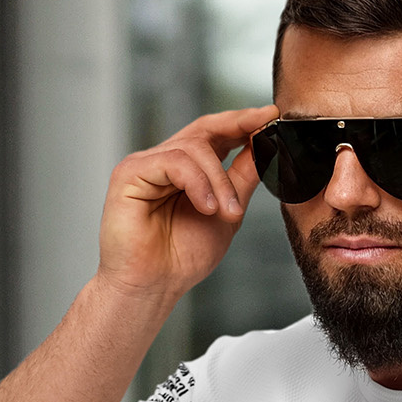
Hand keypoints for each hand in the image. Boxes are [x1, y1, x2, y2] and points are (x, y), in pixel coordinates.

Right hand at [95, 104, 277, 303]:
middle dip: (238, 126)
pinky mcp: (129, 173)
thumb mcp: (227, 212)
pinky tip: (206, 208)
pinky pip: (173, 162)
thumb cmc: (183, 257)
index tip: (272, 115)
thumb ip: (242, 179)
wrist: (153, 286)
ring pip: (193, 148)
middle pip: (204, 130)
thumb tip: (266, 146)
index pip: (215, 134)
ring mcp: (146, 165)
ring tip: (227, 213)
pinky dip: (197, 183)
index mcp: (187, 171)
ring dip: (219, 180)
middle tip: (265, 127)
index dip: (243, 122)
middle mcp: (165, 162)